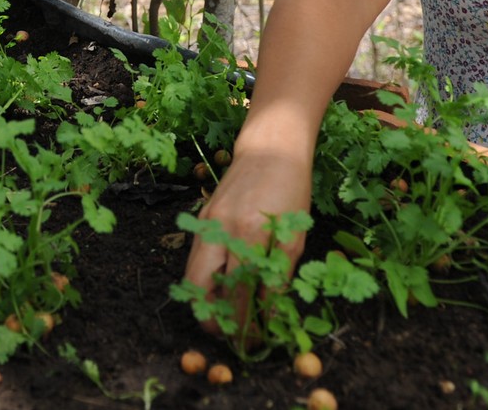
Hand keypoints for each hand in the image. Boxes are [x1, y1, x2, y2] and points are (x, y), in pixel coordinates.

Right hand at [179, 147, 313, 343]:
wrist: (269, 148)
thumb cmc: (290, 190)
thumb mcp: (295, 234)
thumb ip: (279, 274)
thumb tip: (269, 312)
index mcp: (248, 233)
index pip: (239, 293)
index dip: (246, 322)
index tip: (254, 340)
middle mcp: (220, 230)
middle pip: (200, 289)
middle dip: (212, 319)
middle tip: (230, 334)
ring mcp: (205, 224)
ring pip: (192, 275)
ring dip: (204, 302)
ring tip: (224, 317)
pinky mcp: (201, 220)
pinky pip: (197, 258)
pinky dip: (206, 279)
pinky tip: (223, 287)